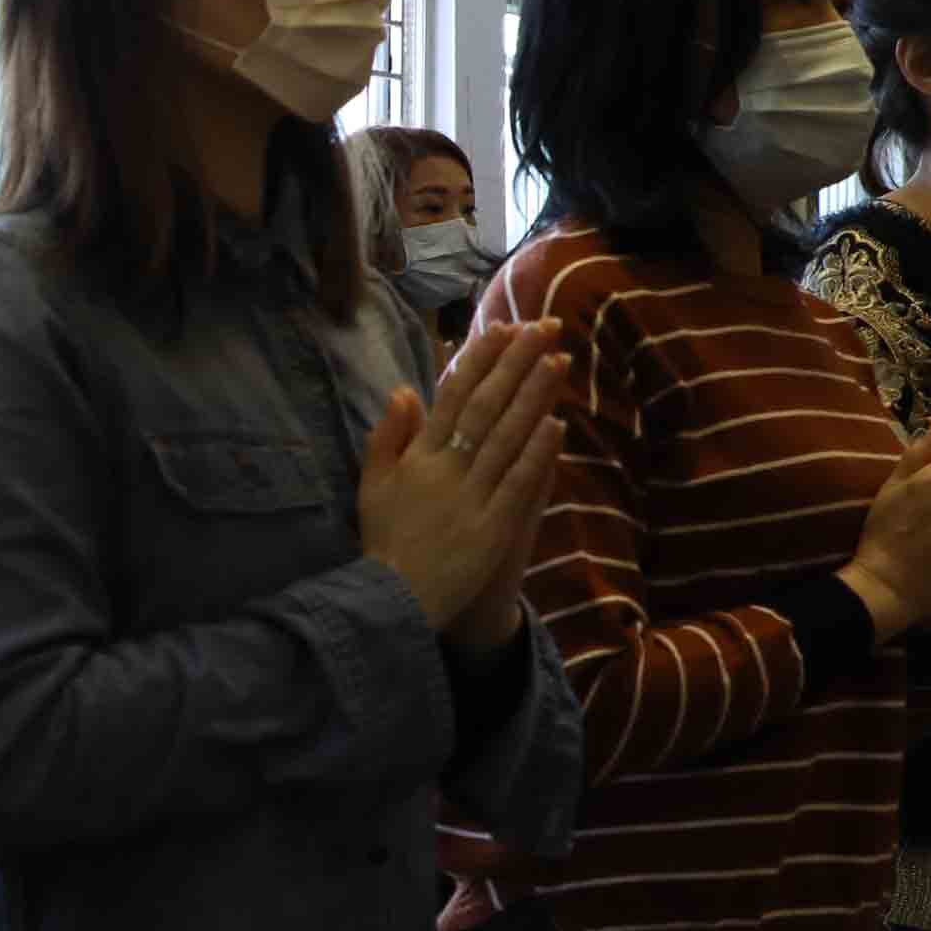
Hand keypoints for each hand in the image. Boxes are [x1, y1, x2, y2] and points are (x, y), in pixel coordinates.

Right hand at [356, 318, 571, 649]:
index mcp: (417, 457)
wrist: (393, 602)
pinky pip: (519, 484)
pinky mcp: (494, 528)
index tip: (504, 328)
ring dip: (535, 397)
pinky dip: (536, 453)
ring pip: (508, 437)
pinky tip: (556, 424)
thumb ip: (386, 436)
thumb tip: (405, 390)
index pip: (452, 396)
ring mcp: (472, 497)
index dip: (480, 360)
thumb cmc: (385, 542)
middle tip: (546, 328)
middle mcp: (446, 470)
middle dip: (517, 364)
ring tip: (559, 361)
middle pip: (487, 406)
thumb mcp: (371, 485)